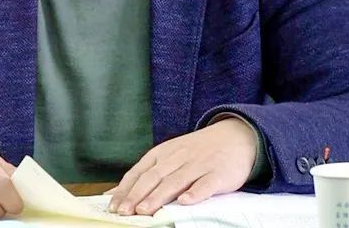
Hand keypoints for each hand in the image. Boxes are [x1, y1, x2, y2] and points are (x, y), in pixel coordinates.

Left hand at [108, 117, 256, 215]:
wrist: (235, 135)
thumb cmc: (197, 151)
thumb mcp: (169, 156)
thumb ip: (146, 174)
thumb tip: (115, 193)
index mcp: (163, 153)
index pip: (140, 172)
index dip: (126, 190)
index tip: (114, 206)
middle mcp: (177, 158)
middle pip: (154, 177)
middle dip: (137, 195)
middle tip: (125, 212)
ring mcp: (198, 165)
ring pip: (175, 181)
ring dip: (159, 196)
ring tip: (145, 210)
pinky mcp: (218, 173)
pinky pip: (205, 184)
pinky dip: (195, 193)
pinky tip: (185, 202)